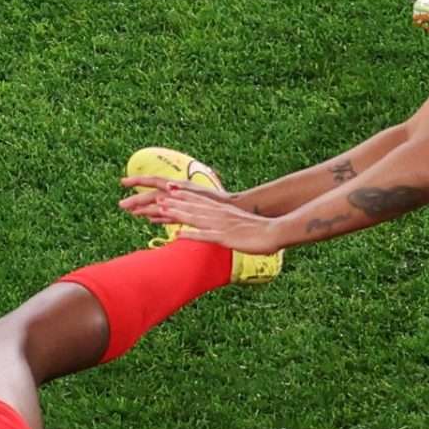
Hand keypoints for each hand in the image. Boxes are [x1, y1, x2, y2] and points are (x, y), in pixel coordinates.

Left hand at [119, 177, 287, 253]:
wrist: (275, 232)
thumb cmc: (259, 231)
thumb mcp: (240, 223)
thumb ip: (228, 222)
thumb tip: (220, 225)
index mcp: (222, 210)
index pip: (198, 200)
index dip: (181, 195)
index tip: (165, 190)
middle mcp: (218, 214)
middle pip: (191, 207)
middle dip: (172, 203)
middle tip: (154, 199)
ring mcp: (221, 225)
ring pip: (195, 218)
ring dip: (177, 214)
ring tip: (160, 210)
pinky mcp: (225, 237)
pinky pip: (205, 236)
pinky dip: (191, 234)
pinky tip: (178, 235)